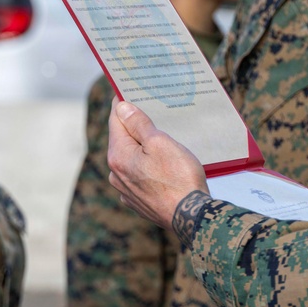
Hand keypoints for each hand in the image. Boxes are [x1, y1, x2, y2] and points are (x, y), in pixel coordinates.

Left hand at [107, 100, 208, 229]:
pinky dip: (147, 166)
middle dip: (135, 125)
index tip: (128, 89)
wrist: (191, 217)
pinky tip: (163, 165)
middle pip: (123, 139)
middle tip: (152, 111)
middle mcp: (116, 174)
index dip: (122, 103)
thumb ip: (138, 124)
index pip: (115, 120)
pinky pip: (139, 175)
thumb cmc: (178, 177)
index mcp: (118, 156)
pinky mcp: (139, 201)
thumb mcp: (160, 142)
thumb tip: (121, 107)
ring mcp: (126, 190)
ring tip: (163, 139)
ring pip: (131, 158)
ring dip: (142, 147)